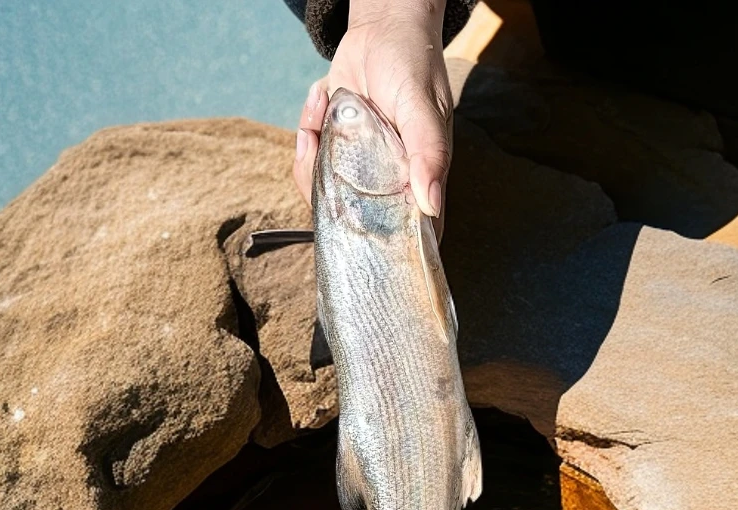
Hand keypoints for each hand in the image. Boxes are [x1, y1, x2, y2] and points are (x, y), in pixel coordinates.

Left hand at [293, 0, 452, 239]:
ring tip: (322, 113)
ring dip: (311, 158)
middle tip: (328, 146)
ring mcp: (359, 172)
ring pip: (325, 197)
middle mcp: (389, 185)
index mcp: (419, 184)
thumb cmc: (413, 65)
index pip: (410, 236)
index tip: (360, 243)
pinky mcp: (335, 155)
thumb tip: (430, 205)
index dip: (387, 249)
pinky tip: (319, 106)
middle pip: (355, 223)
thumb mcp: (423, 108)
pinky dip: (307, 134)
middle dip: (329, 195)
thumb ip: (429, 154)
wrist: (381, 30)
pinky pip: (311, 166)